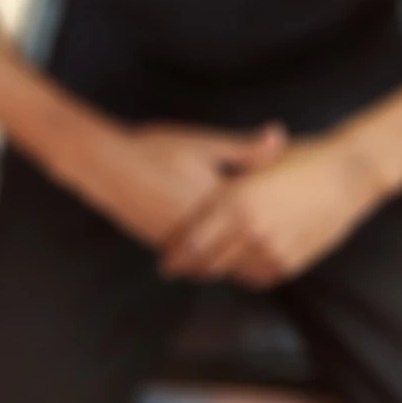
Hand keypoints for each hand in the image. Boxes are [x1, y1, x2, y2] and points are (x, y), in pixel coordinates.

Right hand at [66, 120, 286, 249]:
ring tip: (251, 261)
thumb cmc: (157, 148)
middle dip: (256, 260)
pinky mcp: (161, 244)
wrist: (107, 165)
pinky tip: (212, 254)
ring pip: (214, 266)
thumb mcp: (204, 142)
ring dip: (232, 265)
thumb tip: (281, 136)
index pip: (255, 228)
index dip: (276, 235)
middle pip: (238, 257)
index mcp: (217, 202)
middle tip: (279, 258)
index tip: (294, 236)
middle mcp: (201, 230)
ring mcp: (179, 242)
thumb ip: (244, 147)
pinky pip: (193, 263)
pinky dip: (206, 262)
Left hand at [161, 131, 379, 286]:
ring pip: (232, 273)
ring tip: (204, 265)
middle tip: (177, 266)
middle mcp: (250, 230)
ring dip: (216, 271)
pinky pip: (258, 277)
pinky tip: (238, 265)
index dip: (175, 254)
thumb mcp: (256, 161)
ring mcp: (271, 249)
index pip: (192, 241)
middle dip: (189, 267)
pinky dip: (244, 274)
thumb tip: (199, 186)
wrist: (347, 174)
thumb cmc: (302, 159)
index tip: (165, 259)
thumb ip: (228, 177)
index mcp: (236, 201)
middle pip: (207, 263)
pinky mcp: (291, 262)